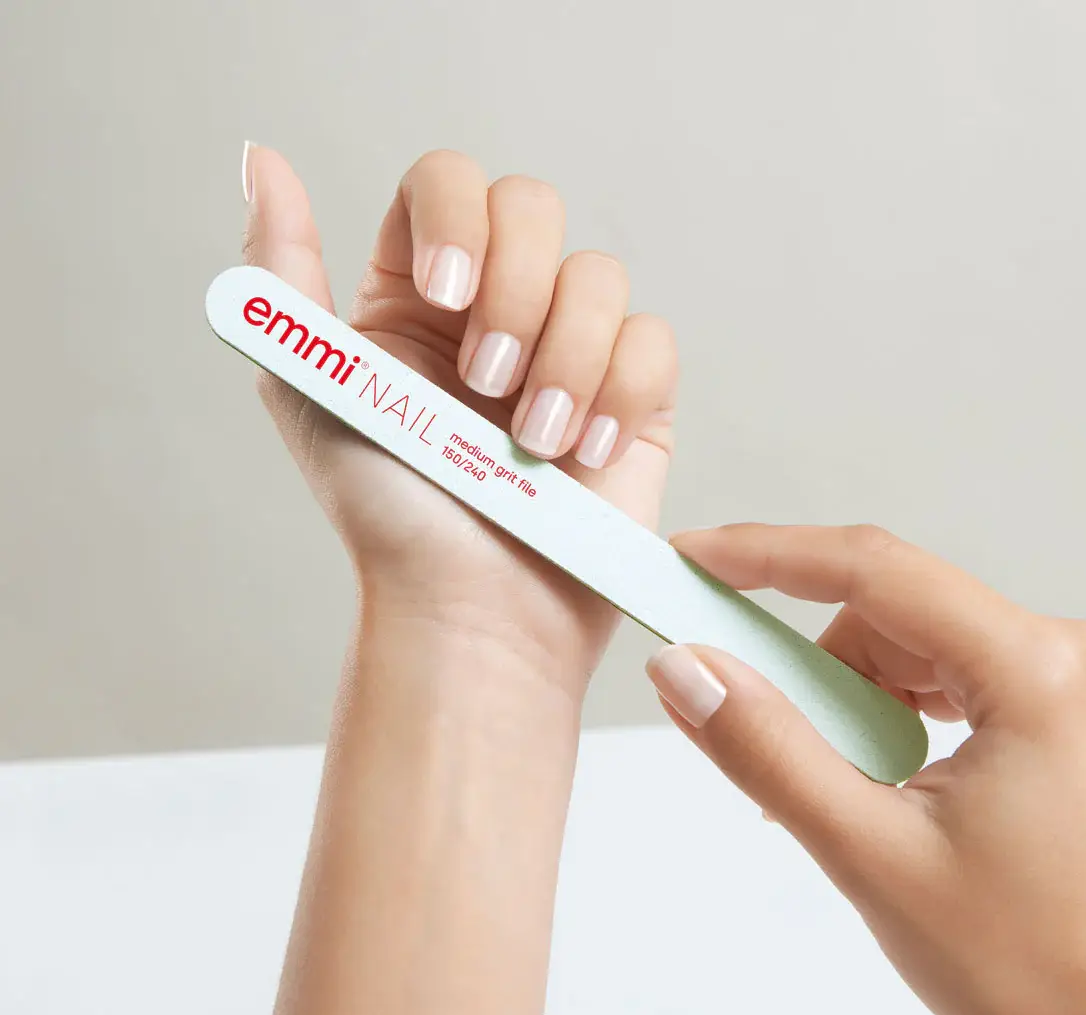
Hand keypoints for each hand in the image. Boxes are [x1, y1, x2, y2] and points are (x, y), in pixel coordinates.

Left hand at [240, 145, 676, 684]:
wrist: (473, 612)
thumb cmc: (390, 518)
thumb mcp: (311, 388)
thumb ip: (282, 274)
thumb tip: (262, 159)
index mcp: (420, 297)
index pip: (448, 185)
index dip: (457, 218)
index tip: (446, 296)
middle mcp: (498, 311)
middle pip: (533, 206)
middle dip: (515, 294)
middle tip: (485, 385)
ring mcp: (570, 353)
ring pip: (598, 275)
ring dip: (564, 361)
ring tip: (533, 446)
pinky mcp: (632, 400)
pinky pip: (651, 343)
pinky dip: (619, 393)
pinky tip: (584, 456)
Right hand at [648, 523, 1085, 1014]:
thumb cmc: (1032, 970)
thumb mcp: (871, 854)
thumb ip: (767, 750)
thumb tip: (687, 669)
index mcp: (1036, 671)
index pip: (874, 570)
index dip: (765, 555)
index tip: (691, 559)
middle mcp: (1061, 653)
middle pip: (886, 610)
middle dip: (803, 662)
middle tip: (729, 707)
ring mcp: (1061, 681)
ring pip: (904, 645)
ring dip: (841, 700)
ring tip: (825, 787)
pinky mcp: (1050, 710)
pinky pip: (935, 678)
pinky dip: (878, 716)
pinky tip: (862, 779)